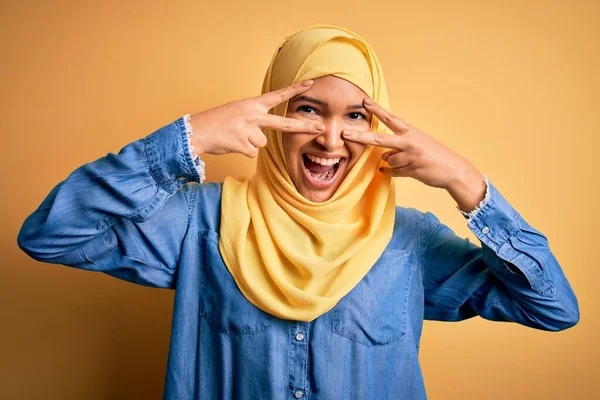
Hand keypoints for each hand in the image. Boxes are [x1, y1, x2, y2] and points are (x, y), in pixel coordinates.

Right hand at [189, 80, 324, 157]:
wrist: (197, 131)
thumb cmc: (217, 122)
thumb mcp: (238, 112)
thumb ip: (255, 119)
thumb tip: (265, 139)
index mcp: (252, 104)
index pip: (277, 95)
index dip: (294, 90)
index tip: (310, 83)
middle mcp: (253, 115)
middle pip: (283, 124)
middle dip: (303, 126)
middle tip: (320, 128)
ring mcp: (249, 130)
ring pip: (262, 143)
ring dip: (251, 143)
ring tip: (236, 136)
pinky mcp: (243, 145)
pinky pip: (252, 152)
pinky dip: (243, 151)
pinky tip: (232, 143)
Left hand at [342, 99, 485, 209]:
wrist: (453, 170)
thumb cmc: (433, 157)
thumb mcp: (416, 147)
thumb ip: (398, 149)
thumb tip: (383, 157)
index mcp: (410, 132)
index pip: (390, 118)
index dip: (377, 110)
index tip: (364, 101)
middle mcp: (409, 141)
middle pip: (380, 139)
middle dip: (361, 136)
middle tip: (345, 133)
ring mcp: (411, 155)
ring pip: (389, 160)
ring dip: (395, 164)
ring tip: (410, 163)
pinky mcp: (413, 169)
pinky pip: (394, 172)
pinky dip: (392, 172)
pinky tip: (397, 171)